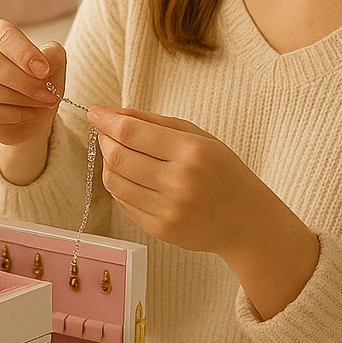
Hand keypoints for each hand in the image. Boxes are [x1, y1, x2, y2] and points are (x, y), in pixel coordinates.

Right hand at [0, 20, 65, 147]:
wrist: (34, 113)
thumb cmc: (39, 81)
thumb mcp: (54, 64)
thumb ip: (53, 56)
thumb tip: (45, 63)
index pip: (2, 35)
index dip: (23, 53)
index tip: (44, 71)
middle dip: (23, 81)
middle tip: (46, 93)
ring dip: (19, 98)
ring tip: (40, 102)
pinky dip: (11, 115)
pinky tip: (26, 114)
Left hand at [89, 105, 318, 317]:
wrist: (246, 221)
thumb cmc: (224, 173)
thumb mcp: (199, 137)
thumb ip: (155, 122)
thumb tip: (115, 114)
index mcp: (191, 152)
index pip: (132, 132)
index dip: (107, 121)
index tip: (95, 113)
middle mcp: (178, 182)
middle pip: (118, 157)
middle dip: (105, 141)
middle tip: (106, 133)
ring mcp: (168, 210)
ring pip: (115, 182)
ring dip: (108, 163)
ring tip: (118, 153)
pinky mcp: (160, 229)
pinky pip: (124, 203)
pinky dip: (119, 186)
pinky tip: (131, 176)